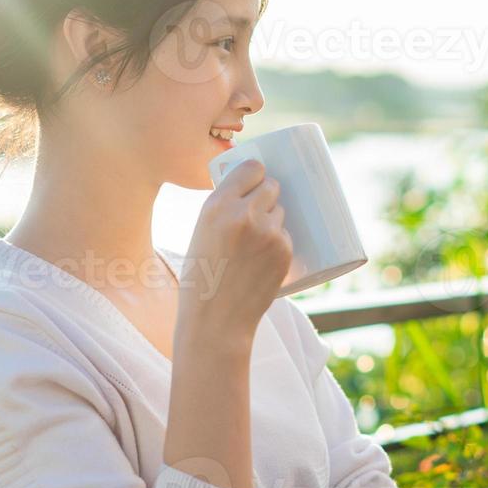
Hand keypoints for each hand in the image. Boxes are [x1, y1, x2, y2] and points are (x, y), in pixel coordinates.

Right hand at [181, 159, 291, 337]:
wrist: (215, 319)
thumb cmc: (203, 277)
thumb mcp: (202, 232)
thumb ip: (223, 209)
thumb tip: (249, 190)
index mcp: (217, 205)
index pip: (252, 168)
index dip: (255, 175)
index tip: (255, 182)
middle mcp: (244, 214)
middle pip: (272, 186)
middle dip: (267, 196)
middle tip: (256, 214)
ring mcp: (268, 233)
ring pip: (280, 211)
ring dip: (272, 221)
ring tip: (252, 247)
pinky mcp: (284, 251)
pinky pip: (286, 235)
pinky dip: (277, 244)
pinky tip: (260, 262)